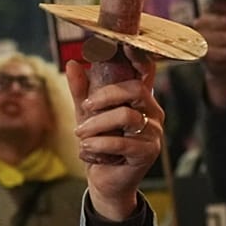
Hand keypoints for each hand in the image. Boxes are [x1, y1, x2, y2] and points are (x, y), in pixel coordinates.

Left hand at [66, 45, 164, 220]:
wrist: (104, 180)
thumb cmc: (99, 144)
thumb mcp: (86, 115)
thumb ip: (81, 91)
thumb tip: (71, 63)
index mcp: (140, 99)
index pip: (146, 72)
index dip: (139, 57)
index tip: (124, 45)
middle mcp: (153, 113)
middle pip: (135, 90)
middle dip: (105, 96)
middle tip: (85, 108)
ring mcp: (154, 133)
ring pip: (125, 117)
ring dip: (96, 125)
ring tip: (81, 134)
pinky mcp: (148, 153)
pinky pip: (121, 142)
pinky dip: (98, 144)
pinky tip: (87, 149)